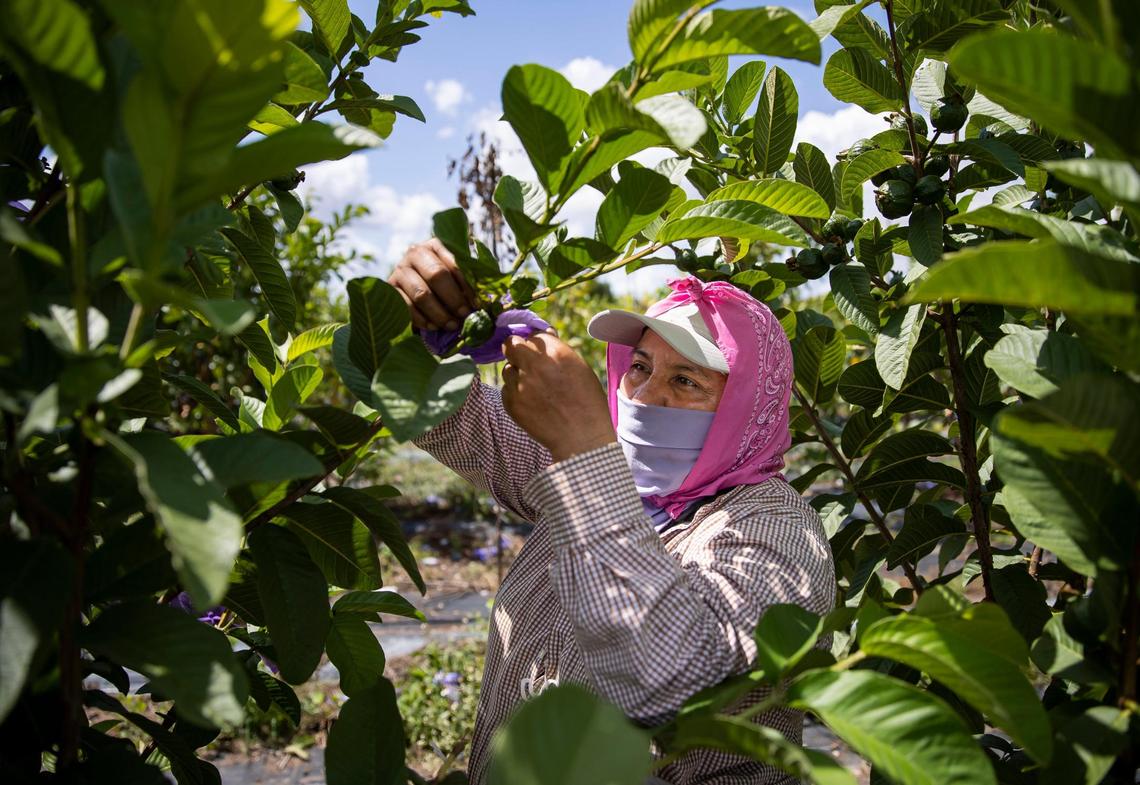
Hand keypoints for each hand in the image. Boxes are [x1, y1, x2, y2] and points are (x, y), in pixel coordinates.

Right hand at [388, 239, 477, 330]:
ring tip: (452, 325)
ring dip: (440, 313)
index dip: (467, 286)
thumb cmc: (442, 284)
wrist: (411, 292)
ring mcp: (400, 270)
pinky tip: (435, 327)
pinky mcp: (390, 289)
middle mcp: (415, 253)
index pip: (454, 263)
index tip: (477, 304)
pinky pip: (407, 307)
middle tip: (465, 315)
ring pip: (421, 294)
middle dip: (454, 299)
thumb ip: (471, 281)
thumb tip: (490, 300)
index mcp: (435, 245)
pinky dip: (423, 320)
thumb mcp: (457, 277)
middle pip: (436, 275)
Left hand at [501, 333, 615, 462]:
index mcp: (555, 352)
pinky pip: (506, 390)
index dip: (535, 343)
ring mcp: (520, 384)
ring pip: (507, 369)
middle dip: (517, 350)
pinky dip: (515, 393)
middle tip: (524, 361)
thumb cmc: (586, 402)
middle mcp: (534, 365)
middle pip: (511, 345)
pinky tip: (531, 403)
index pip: (533, 335)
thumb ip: (559, 350)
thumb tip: (545, 334)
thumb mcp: (580, 368)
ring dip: (516, 374)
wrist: (581, 437)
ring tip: (533, 388)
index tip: (538, 351)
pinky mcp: (511, 403)